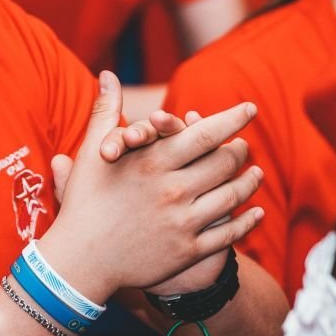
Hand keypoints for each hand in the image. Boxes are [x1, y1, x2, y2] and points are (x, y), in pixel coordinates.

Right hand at [40, 72, 262, 297]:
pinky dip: (247, 221)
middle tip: (245, 145)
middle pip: (224, 162)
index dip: (231, 119)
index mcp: (153, 162)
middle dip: (239, 150)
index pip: (205, 133)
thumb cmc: (84, 203)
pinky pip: (228, 234)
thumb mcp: (91, 152)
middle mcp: (173, 190)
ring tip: (256, 174)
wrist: (80, 261)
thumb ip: (106, 110)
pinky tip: (256, 213)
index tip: (249, 109)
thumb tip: (107, 74)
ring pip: (232, 197)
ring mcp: (183, 222)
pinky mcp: (187, 251)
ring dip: (249, 183)